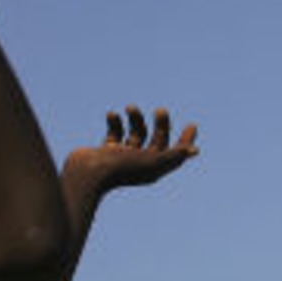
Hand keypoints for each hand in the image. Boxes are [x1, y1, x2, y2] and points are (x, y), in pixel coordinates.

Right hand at [61, 106, 198, 202]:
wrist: (86, 173)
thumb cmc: (121, 168)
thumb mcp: (152, 161)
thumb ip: (174, 155)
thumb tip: (195, 151)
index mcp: (153, 169)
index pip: (175, 155)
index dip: (185, 141)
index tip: (192, 125)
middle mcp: (139, 164)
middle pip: (157, 141)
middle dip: (161, 125)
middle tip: (161, 111)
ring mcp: (122, 158)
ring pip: (136, 134)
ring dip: (136, 119)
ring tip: (130, 107)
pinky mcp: (106, 152)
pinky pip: (114, 133)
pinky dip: (115, 122)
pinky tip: (113, 114)